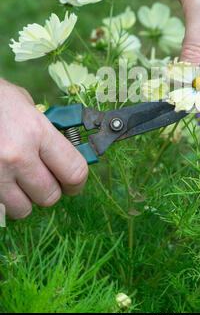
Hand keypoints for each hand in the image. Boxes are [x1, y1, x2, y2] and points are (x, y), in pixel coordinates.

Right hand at [0, 79, 87, 218]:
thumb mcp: (25, 105)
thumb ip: (45, 130)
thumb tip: (61, 151)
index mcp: (36, 132)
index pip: (74, 171)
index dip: (77, 182)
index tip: (73, 183)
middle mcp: (18, 156)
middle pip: (50, 196)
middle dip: (50, 191)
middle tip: (43, 180)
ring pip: (23, 209)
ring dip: (24, 199)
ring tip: (18, 181)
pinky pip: (1, 207)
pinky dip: (3, 199)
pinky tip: (2, 181)